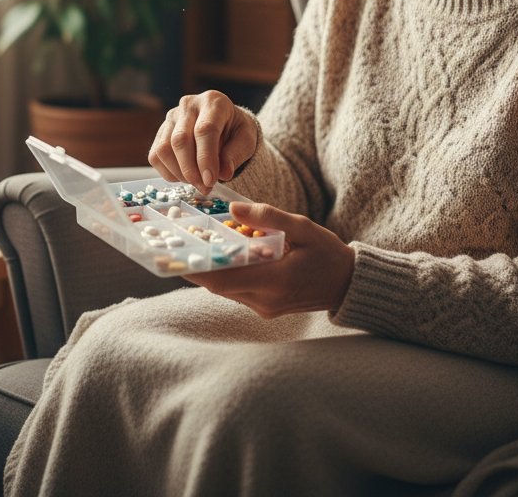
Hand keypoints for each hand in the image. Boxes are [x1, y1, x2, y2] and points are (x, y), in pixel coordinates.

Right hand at [149, 90, 256, 191]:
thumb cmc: (236, 131)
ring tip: (197, 182)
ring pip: (164, 149)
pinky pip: (156, 156)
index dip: (206, 158)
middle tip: (205, 187)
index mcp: (213, 102)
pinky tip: (186, 177)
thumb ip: (235, 155)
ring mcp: (171, 117)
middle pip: (180, 140)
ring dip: (179, 173)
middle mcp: (189, 105)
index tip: (210, 180)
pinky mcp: (161, 131)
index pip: (205, 130)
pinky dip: (169, 173)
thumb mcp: (246, 141)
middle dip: (191, 170)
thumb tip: (223, 174)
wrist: (226, 124)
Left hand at [185, 201, 354, 316]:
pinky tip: (216, 254)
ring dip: (206, 269)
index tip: (170, 255)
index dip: (193, 268)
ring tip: (187, 246)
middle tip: (169, 245)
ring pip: (224, 289)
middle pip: (217, 285)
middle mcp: (265, 301)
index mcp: (275, 281)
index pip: (223, 278)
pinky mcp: (264, 308)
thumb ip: (268, 217)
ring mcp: (264, 308)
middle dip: (192, 266)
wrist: (348, 285)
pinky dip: (223, 273)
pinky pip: (236, 291)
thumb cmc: (327, 253)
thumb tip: (232, 209)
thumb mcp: (303, 227)